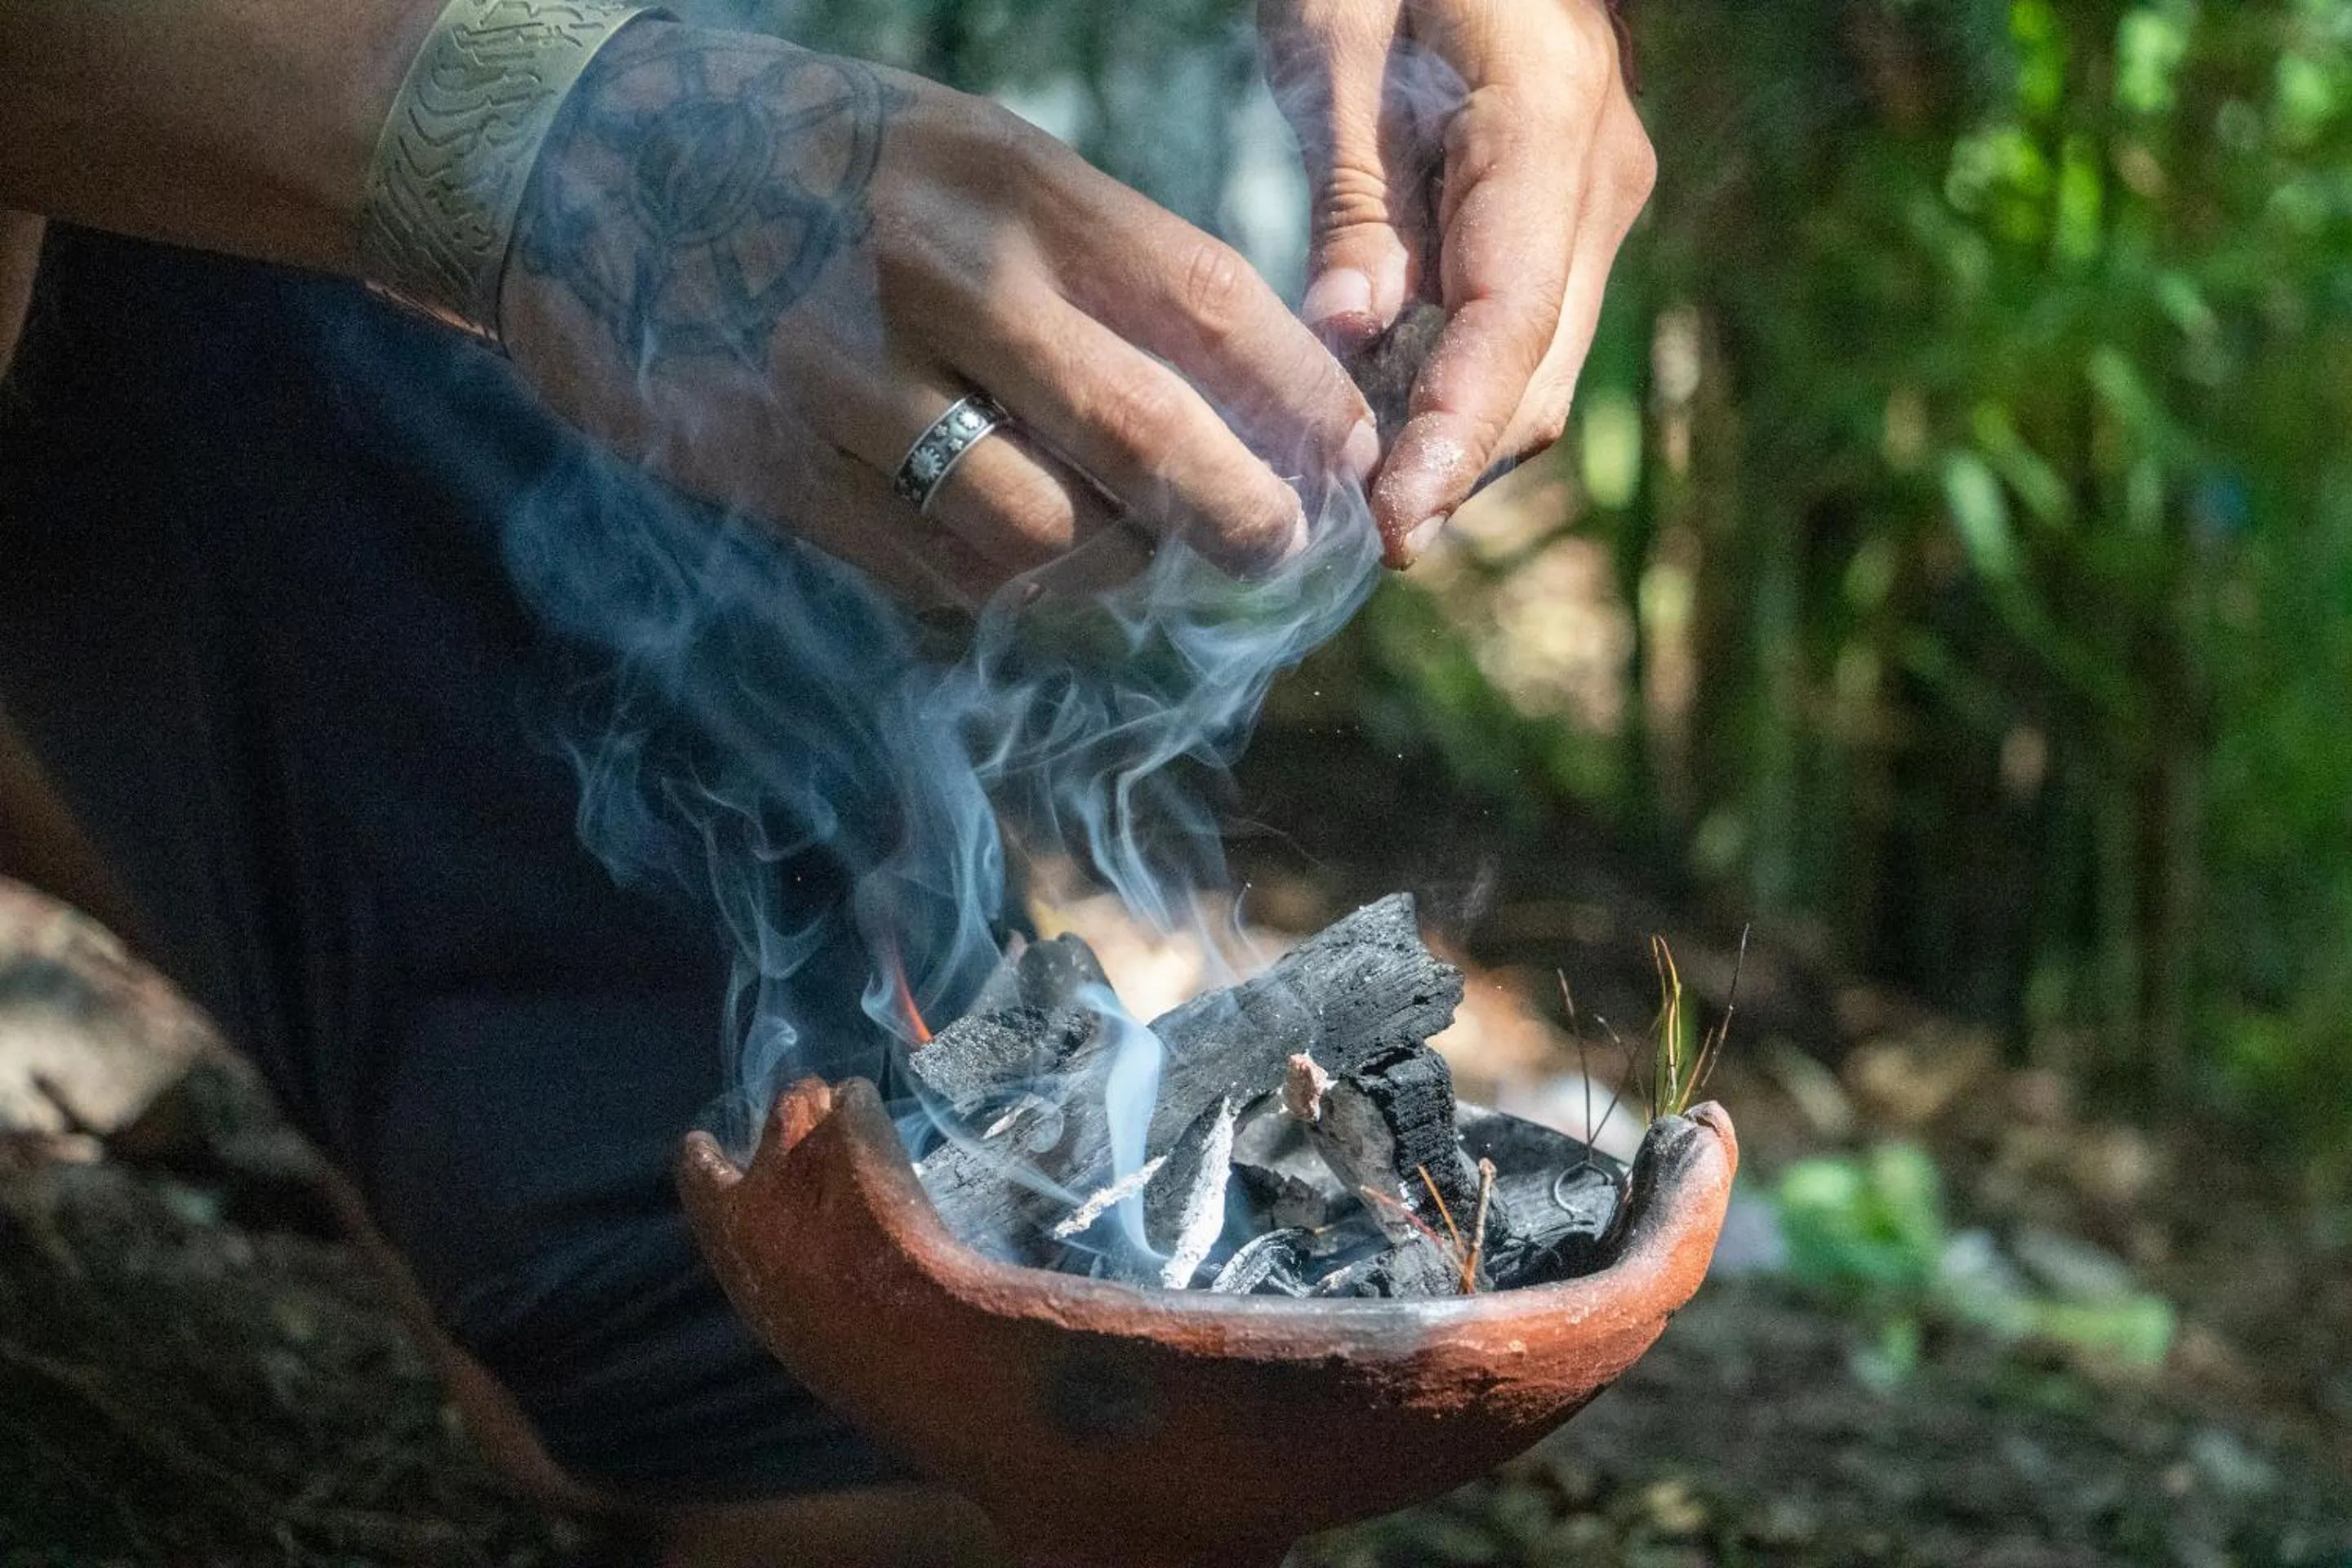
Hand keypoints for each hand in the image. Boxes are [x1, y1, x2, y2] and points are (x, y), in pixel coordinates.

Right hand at [503, 22, 1377, 607]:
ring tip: (1140, 557)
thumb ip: (1093, 259)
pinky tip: (1027, 560)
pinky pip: (936, 570)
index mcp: (1007, 180)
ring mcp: (851, 385)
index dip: (1305, 398)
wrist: (573, 163)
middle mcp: (938, 278)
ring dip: (1116, 569)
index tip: (1353, 449)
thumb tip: (1251, 382)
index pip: (1210, 304)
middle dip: (1244, 517)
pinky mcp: (783, 473)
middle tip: (1281, 550)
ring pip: (1041, 536)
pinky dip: (1004, 584)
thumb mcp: (965, 155)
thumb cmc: (810, 159)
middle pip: (1147, 438)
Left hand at [1261, 0, 1655, 565]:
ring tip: (1349, 491)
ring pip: (1537, 371)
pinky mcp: (1569, 219)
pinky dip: (1455, 389)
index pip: (1511, 326)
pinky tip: (1377, 416)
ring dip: (1451, 440)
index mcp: (1546, 128)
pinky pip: (1521, 335)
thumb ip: (1354, 198)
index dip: (1452, 441)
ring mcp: (1597, 203)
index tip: (1391, 528)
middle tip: (1344, 534)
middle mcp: (1598, 184)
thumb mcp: (1336, 46)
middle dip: (1448, 468)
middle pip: (1537, 378)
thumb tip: (1349, 335)